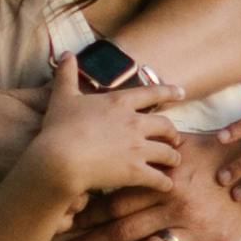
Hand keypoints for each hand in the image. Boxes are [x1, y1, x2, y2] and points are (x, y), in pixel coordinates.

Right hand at [15, 58, 173, 209]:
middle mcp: (135, 123)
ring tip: (174, 162)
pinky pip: (159, 179)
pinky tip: (167, 186)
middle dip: (173, 133)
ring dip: (173, 158)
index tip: (181, 92)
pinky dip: (165, 183)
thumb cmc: (59, 127)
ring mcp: (138, 148)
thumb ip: (66, 74)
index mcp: (120, 102)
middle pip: (166, 125)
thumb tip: (65, 54)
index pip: (152, 93)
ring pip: (168, 153)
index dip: (169, 92)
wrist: (60, 158)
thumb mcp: (62, 96)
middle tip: (175, 138)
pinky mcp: (136, 172)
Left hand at [72, 131, 240, 240]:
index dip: (89, 213)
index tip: (66, 222)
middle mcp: (174, 203)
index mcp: (162, 179)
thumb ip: (151, 146)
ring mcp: (194, 226)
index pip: (117, 199)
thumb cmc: (217, 150)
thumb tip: (119, 135)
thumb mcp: (182, 141)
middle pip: (123, 226)